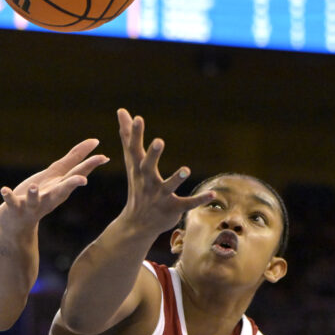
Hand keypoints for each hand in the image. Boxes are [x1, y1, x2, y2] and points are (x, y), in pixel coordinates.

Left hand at [0, 139, 107, 233]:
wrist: (16, 224)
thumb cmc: (40, 196)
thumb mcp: (58, 177)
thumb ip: (75, 161)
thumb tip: (100, 151)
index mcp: (59, 188)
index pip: (77, 174)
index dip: (90, 165)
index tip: (104, 157)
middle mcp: (49, 197)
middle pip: (62, 190)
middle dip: (72, 185)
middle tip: (82, 180)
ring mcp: (32, 204)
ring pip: (35, 199)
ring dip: (34, 194)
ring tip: (34, 187)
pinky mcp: (15, 208)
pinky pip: (11, 202)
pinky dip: (8, 197)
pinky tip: (4, 190)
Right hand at [115, 108, 213, 235]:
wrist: (137, 224)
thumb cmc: (137, 187)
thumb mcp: (132, 162)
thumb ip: (128, 137)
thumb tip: (121, 111)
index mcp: (139, 170)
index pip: (135, 149)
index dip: (136, 135)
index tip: (138, 119)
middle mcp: (147, 182)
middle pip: (147, 167)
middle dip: (152, 155)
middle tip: (158, 141)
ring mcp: (159, 196)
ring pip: (167, 186)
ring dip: (176, 178)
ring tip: (186, 169)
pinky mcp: (173, 208)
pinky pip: (187, 204)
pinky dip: (199, 200)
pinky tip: (212, 194)